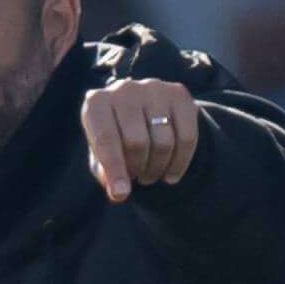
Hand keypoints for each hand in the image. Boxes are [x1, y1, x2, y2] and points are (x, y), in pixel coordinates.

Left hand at [80, 77, 201, 200]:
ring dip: (158, 169)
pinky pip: (187, 138)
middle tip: (138, 177)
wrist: (142, 112)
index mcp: (97, 102)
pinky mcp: (179, 93)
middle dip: (139, 169)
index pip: (106, 140)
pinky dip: (180, 163)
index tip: (120, 195)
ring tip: (151, 174)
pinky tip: (171, 173)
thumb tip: (119, 192)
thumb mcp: (102, 156)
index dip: (115, 171)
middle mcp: (124, 89)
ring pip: (164, 143)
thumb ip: (105, 173)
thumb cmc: (115, 139)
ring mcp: (153, 88)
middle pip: (138, 143)